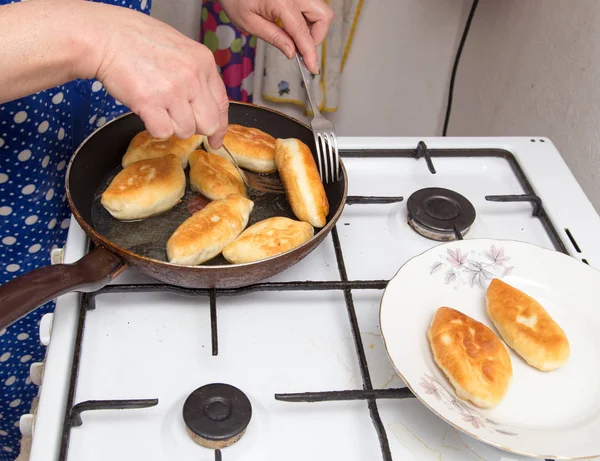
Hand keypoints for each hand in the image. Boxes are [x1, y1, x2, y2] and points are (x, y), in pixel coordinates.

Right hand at [85, 3, 228, 145]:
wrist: (106, 36)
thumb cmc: (138, 41)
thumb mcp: (181, 50)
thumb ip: (197, 75)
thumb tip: (207, 107)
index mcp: (204, 62)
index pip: (222, 104)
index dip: (220, 126)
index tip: (215, 139)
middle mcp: (193, 76)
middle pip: (209, 124)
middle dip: (195, 127)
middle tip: (178, 118)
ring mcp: (172, 90)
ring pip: (186, 131)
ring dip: (172, 126)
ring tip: (157, 107)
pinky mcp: (150, 102)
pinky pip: (163, 132)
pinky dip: (155, 128)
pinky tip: (148, 112)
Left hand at [219, 0, 333, 74]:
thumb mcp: (250, 23)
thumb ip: (274, 37)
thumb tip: (293, 53)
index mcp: (282, 2)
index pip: (303, 32)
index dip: (310, 53)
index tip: (313, 68)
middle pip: (323, 16)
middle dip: (317, 36)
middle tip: (300, 47)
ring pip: (321, 11)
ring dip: (313, 27)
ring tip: (293, 35)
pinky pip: (312, 6)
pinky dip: (307, 19)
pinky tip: (291, 25)